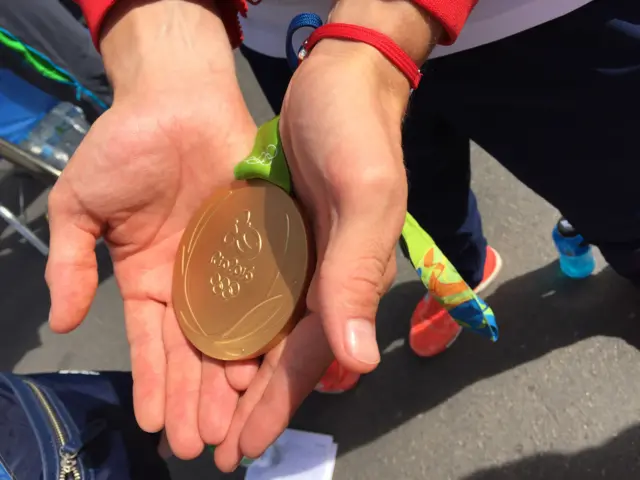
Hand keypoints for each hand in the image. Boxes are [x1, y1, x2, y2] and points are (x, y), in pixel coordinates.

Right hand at [45, 0, 258, 458]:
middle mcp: (191, 283)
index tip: (156, 426)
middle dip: (194, 399)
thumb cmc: (125, 148)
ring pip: (232, 334)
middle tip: (200, 445)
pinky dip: (265, 332)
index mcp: (148, 280)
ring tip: (232, 424)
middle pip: (194, 353)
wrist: (176, 99)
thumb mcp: (81, 207)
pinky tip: (266, 370)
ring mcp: (229, 267)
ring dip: (230, 382)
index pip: (151, 346)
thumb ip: (71, 262)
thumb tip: (61, 319)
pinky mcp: (263, 245)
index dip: (153, 385)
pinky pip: (267, 295)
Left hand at [214, 40, 411, 470]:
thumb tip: (360, 361)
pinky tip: (202, 349)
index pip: (309, 357)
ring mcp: (296, 262)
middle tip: (212, 449)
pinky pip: (247, 295)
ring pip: (261, 334)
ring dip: (232, 376)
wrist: (337, 84)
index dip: (276, 403)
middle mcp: (322, 282)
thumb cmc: (356, 135)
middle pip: (281, 358)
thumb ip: (357, 274)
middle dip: (249, 405)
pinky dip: (226, 327)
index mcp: (346, 281)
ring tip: (198, 414)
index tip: (243, 446)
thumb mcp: (364, 196)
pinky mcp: (272, 240)